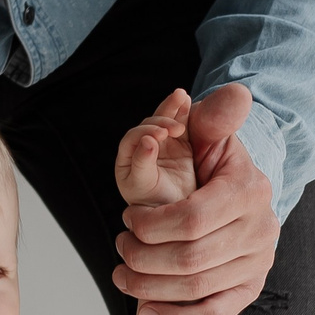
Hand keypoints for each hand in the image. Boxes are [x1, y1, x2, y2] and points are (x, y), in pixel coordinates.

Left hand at [112, 84, 278, 314]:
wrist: (238, 200)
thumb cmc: (211, 166)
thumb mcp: (210, 134)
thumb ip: (212, 116)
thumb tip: (221, 96)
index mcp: (248, 189)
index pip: (192, 218)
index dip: (150, 225)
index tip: (126, 219)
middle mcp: (261, 229)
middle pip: (190, 258)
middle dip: (143, 256)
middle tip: (119, 248)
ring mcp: (258, 263)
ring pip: (196, 288)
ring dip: (149, 286)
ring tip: (122, 274)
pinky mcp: (250, 289)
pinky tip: (146, 313)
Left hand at [112, 92, 201, 207]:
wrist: (180, 215)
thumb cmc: (155, 206)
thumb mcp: (143, 185)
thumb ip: (142, 163)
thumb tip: (147, 140)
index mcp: (127, 160)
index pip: (132, 139)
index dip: (144, 133)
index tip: (158, 137)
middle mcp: (143, 149)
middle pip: (148, 125)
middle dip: (160, 120)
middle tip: (173, 129)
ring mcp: (163, 145)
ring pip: (164, 120)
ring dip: (171, 108)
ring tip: (182, 98)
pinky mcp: (180, 144)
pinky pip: (180, 123)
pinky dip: (183, 111)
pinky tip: (186, 100)